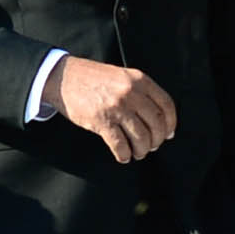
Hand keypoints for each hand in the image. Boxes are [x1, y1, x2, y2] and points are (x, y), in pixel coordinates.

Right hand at [44, 55, 176, 163]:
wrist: (63, 77)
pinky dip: (124, 155)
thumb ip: (140, 91)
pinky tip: (123, 156)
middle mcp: (131, 93)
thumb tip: (158, 118)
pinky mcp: (101, 121)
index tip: (169, 134)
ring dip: (142, 150)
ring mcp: (116, 107)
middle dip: (157, 140)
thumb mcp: (122, 76)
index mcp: (139, 80)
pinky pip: (120, 145)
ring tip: (137, 153)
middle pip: (156, 123)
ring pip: (141, 137)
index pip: (166, 105)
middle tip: (152, 147)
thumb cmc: (93, 79)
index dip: (171, 123)